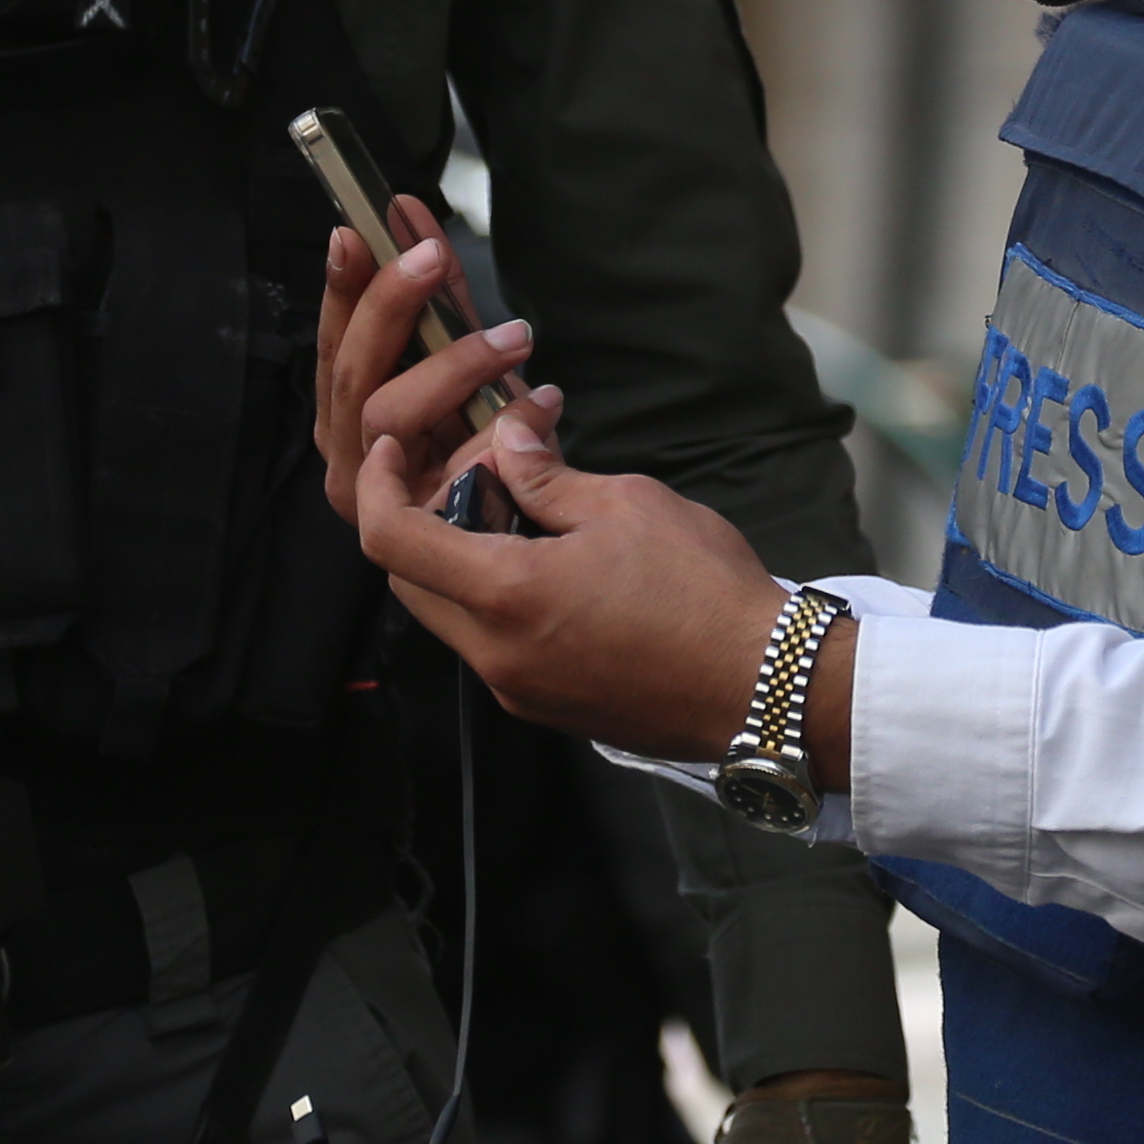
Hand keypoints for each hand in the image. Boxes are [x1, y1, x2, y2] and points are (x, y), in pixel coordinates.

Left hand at [314, 225, 841, 771]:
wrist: (763, 689)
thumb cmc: (703, 590)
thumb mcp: (626, 503)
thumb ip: (546, 472)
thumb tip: (505, 437)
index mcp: (507, 595)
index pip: (391, 539)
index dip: (379, 483)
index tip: (392, 447)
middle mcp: (495, 654)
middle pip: (411, 581)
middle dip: (421, 519)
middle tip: (473, 474)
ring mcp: (518, 689)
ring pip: (451, 616)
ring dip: (464, 560)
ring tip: (524, 511)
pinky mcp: (547, 706)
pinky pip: (493, 645)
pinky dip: (499, 598)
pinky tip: (552, 564)